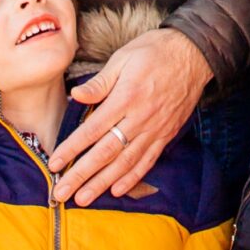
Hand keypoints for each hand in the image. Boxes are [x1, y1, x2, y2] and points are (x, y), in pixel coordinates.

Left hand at [49, 26, 210, 203]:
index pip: (92, 129)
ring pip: (125, 162)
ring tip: (83, 198)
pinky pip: (148, 160)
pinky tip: (117, 191)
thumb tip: (75, 95)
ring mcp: (155, 129)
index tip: (54, 164)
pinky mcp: (166, 134)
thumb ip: (100, 82)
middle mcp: (140, 118)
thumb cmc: (155, 50)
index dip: (72, 149)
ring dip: (102, 183)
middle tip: (61, 193)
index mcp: (126, 97)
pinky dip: (132, 178)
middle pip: (106, 152)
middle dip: (81, 175)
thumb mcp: (124, 57)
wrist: (195, 53)